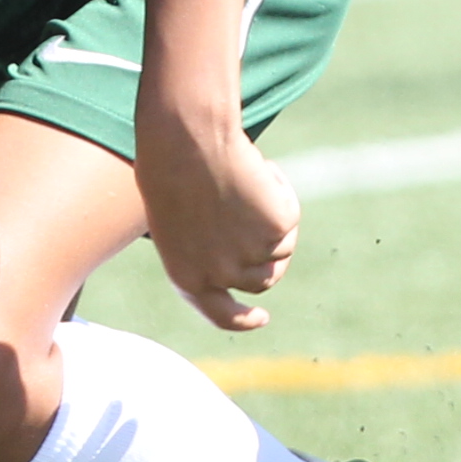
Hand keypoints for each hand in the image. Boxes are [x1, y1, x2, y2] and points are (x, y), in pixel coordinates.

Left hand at [134, 114, 299, 332]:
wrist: (188, 140)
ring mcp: (252, 254)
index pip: (221, 315)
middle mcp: (222, 275)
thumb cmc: (170, 169)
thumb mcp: (176, 223)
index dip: (243, 320)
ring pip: (281, 246)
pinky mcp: (278, 228)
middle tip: (261, 218)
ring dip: (272, 218)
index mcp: (188, 278)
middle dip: (268, 254)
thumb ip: (203, 249)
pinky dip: (279, 191)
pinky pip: (290, 215)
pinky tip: (256, 169)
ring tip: (246, 180)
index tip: (261, 318)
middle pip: (263, 279)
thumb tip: (238, 256)